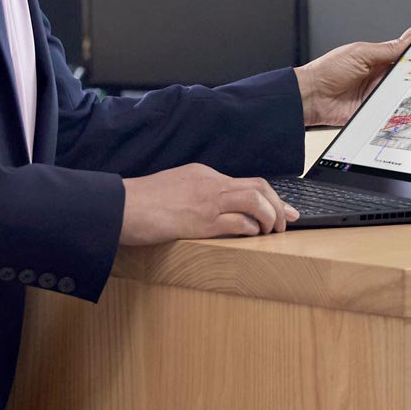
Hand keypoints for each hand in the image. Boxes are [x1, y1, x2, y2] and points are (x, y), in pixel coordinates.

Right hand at [119, 164, 298, 244]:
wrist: (122, 206)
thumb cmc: (141, 202)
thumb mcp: (172, 187)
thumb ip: (193, 193)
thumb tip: (208, 209)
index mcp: (203, 174)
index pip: (245, 181)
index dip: (268, 196)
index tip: (281, 208)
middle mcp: (210, 183)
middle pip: (259, 186)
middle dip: (279, 204)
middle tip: (288, 220)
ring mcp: (207, 201)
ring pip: (255, 201)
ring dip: (270, 217)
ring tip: (272, 231)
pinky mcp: (202, 221)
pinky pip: (239, 222)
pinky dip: (252, 229)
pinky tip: (252, 235)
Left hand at [295, 26, 410, 126]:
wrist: (310, 96)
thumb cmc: (327, 71)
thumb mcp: (360, 53)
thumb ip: (387, 48)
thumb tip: (409, 34)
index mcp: (377, 59)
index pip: (404, 57)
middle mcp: (378, 77)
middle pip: (407, 77)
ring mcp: (376, 95)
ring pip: (401, 95)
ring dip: (406, 94)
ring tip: (410, 91)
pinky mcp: (372, 111)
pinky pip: (390, 112)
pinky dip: (396, 111)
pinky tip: (401, 107)